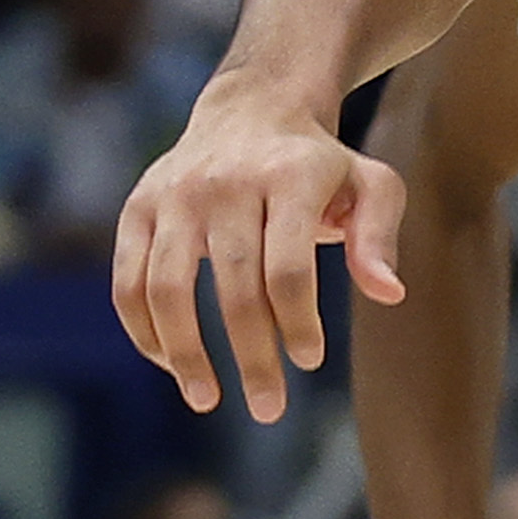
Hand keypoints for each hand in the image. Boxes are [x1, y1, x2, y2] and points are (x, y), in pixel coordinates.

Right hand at [118, 74, 409, 420]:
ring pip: (166, 287)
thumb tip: (389, 294)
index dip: (298, 322)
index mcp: (289, 177)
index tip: (309, 362)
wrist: (251, 109)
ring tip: (206, 399)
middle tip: (268, 408)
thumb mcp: (373, 185)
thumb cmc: (323, 166)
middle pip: (232, 285)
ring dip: (184, 352)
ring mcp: (173, 195)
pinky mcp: (137, 208)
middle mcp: (225, 183)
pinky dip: (143, 329)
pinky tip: (170, 365)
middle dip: (249, 354)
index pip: (290, 267)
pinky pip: (128, 280)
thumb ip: (381, 236)